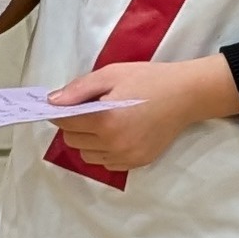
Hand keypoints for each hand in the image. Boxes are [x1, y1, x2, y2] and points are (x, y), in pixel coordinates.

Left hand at [45, 55, 238, 174]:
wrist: (187, 95)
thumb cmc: (148, 79)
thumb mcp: (111, 74)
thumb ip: (79, 89)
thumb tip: (51, 102)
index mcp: (105, 120)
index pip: (64, 123)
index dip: (61, 112)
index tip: (69, 103)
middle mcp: (113, 144)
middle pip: (72, 141)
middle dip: (75, 125)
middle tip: (92, 109)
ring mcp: (126, 157)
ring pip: (87, 155)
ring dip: (88, 140)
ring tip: (106, 123)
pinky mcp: (137, 163)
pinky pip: (106, 163)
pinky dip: (104, 151)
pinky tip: (118, 134)